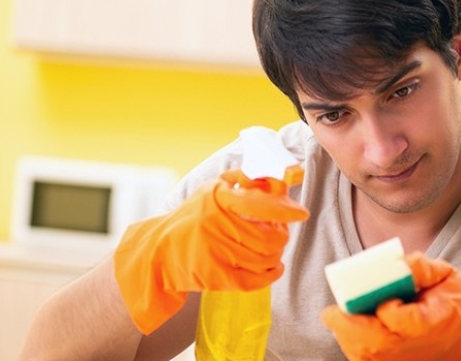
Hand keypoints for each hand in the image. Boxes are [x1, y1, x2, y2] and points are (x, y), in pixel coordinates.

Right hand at [114, 169, 308, 333]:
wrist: (159, 253)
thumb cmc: (192, 218)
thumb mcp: (212, 192)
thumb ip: (243, 184)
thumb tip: (278, 182)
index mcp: (217, 198)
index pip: (260, 204)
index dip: (285, 210)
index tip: (301, 213)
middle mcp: (217, 225)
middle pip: (269, 236)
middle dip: (281, 236)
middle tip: (280, 233)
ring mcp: (217, 252)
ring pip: (266, 258)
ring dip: (276, 255)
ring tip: (271, 249)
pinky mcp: (217, 277)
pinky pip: (257, 279)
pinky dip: (272, 274)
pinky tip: (274, 268)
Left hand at [321, 252, 460, 360]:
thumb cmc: (459, 299)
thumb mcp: (446, 273)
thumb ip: (421, 266)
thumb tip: (396, 263)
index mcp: (434, 322)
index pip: (400, 320)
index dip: (385, 309)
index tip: (381, 297)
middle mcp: (420, 347)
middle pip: (376, 345)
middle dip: (348, 328)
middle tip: (331, 312)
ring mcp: (410, 360)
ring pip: (370, 358)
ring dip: (348, 340)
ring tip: (336, 320)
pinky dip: (355, 349)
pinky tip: (348, 333)